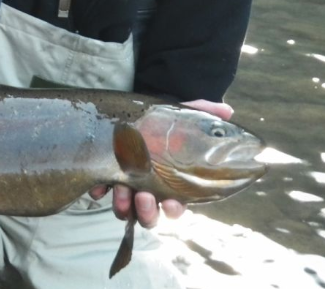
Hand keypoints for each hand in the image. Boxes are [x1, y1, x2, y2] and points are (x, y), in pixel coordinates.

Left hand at [92, 99, 233, 226]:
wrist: (130, 112)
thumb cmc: (159, 122)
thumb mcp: (178, 115)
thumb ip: (201, 112)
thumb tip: (227, 110)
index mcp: (169, 182)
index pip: (175, 206)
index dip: (173, 209)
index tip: (170, 203)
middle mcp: (147, 189)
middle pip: (149, 214)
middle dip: (147, 211)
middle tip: (143, 196)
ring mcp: (124, 186)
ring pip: (125, 209)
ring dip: (123, 205)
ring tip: (122, 190)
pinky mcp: (103, 176)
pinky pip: (100, 192)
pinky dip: (99, 190)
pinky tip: (99, 185)